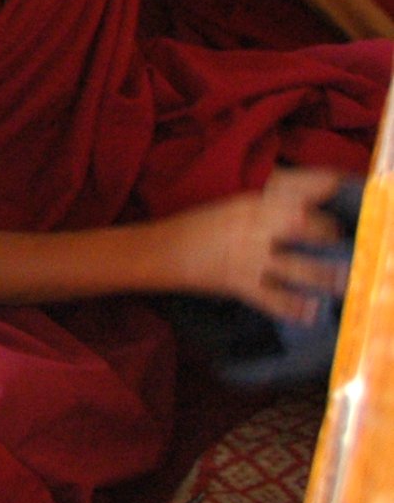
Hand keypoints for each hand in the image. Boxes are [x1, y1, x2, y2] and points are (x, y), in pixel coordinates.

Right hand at [192, 168, 352, 322]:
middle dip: (327, 234)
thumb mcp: (232, 207)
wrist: (159, 251)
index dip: (322, 190)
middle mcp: (253, 227)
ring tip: (343, 281)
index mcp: (249, 204)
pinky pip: (273, 299)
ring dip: (323, 275)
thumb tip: (305, 209)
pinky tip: (311, 312)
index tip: (337, 192)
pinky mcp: (240, 283)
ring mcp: (248, 257)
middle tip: (339, 240)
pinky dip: (294, 308)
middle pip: (302, 227)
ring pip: (296, 266)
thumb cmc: (197, 227)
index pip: (294, 192)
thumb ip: (266, 207)